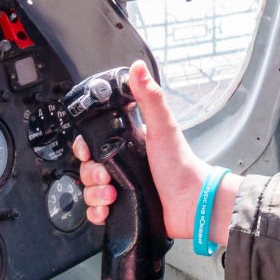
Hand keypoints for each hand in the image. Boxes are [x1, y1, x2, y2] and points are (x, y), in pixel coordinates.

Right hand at [74, 61, 234, 242]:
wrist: (193, 205)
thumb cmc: (182, 166)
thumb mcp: (164, 127)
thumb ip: (150, 98)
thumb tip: (138, 68)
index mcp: (130, 143)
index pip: (95, 141)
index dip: (86, 147)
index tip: (87, 151)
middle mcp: (124, 164)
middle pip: (88, 167)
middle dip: (90, 173)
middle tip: (105, 176)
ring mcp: (123, 186)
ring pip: (90, 189)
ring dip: (94, 194)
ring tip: (111, 195)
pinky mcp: (123, 207)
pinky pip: (97, 210)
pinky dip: (96, 211)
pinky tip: (107, 209)